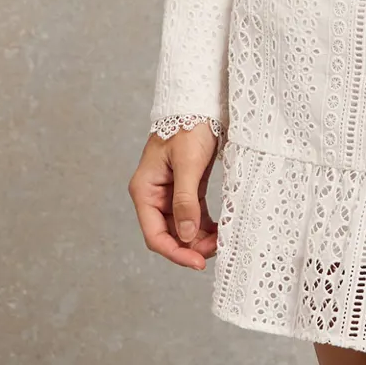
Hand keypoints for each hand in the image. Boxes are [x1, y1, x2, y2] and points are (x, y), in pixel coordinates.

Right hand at [130, 124, 220, 268]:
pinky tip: (219, 231)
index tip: (198, 262)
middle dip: (190, 246)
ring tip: (220, 242)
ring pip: (182, 227)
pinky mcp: (185, 187)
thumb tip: (187, 236)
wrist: (199, 102)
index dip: (176, 252)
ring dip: (199, 238)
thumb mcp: (188, 164)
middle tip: (215, 251)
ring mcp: (169, 192)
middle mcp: (154, 194)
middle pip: (168, 234)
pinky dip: (204, 225)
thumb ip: (185, 201)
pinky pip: (192, 214)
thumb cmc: (188, 127)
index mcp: (145, 190)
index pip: (155, 235)